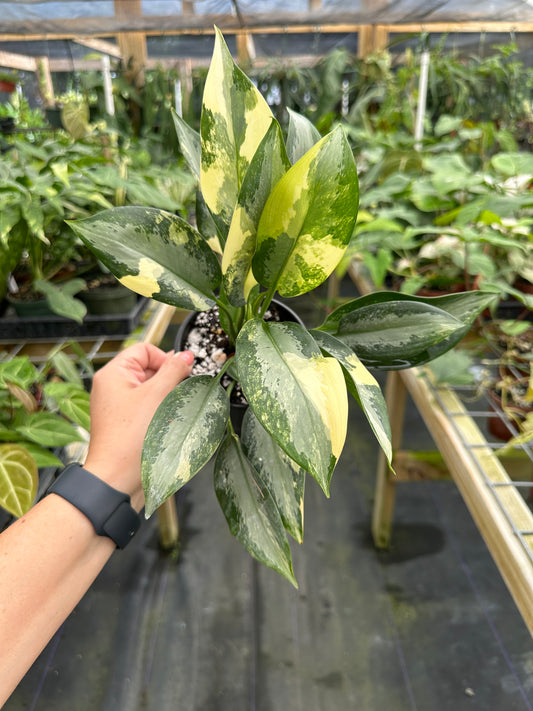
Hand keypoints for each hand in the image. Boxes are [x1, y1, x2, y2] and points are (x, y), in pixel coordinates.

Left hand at [84, 343, 193, 510]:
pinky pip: (146, 407)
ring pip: (149, 389)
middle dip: (167, 379)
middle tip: (178, 393)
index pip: (144, 349)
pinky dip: (159, 411)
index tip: (181, 373)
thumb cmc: (130, 439)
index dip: (165, 358)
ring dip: (165, 396)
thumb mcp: (157, 395)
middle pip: (148, 368)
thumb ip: (174, 370)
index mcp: (113, 373)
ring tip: (170, 411)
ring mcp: (117, 405)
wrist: (117, 478)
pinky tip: (165, 422)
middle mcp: (111, 387)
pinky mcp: (124, 422)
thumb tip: (186, 355)